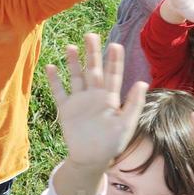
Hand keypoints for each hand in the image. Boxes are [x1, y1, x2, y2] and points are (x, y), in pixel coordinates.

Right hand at [46, 34, 144, 170]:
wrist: (91, 158)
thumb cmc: (112, 144)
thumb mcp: (127, 125)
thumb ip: (134, 104)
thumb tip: (142, 82)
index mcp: (111, 98)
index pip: (113, 74)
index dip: (114, 60)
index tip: (115, 44)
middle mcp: (94, 96)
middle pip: (93, 70)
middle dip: (92, 53)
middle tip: (90, 35)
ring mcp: (79, 101)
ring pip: (76, 77)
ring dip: (73, 62)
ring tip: (70, 47)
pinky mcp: (66, 109)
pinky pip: (59, 92)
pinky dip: (55, 80)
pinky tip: (51, 67)